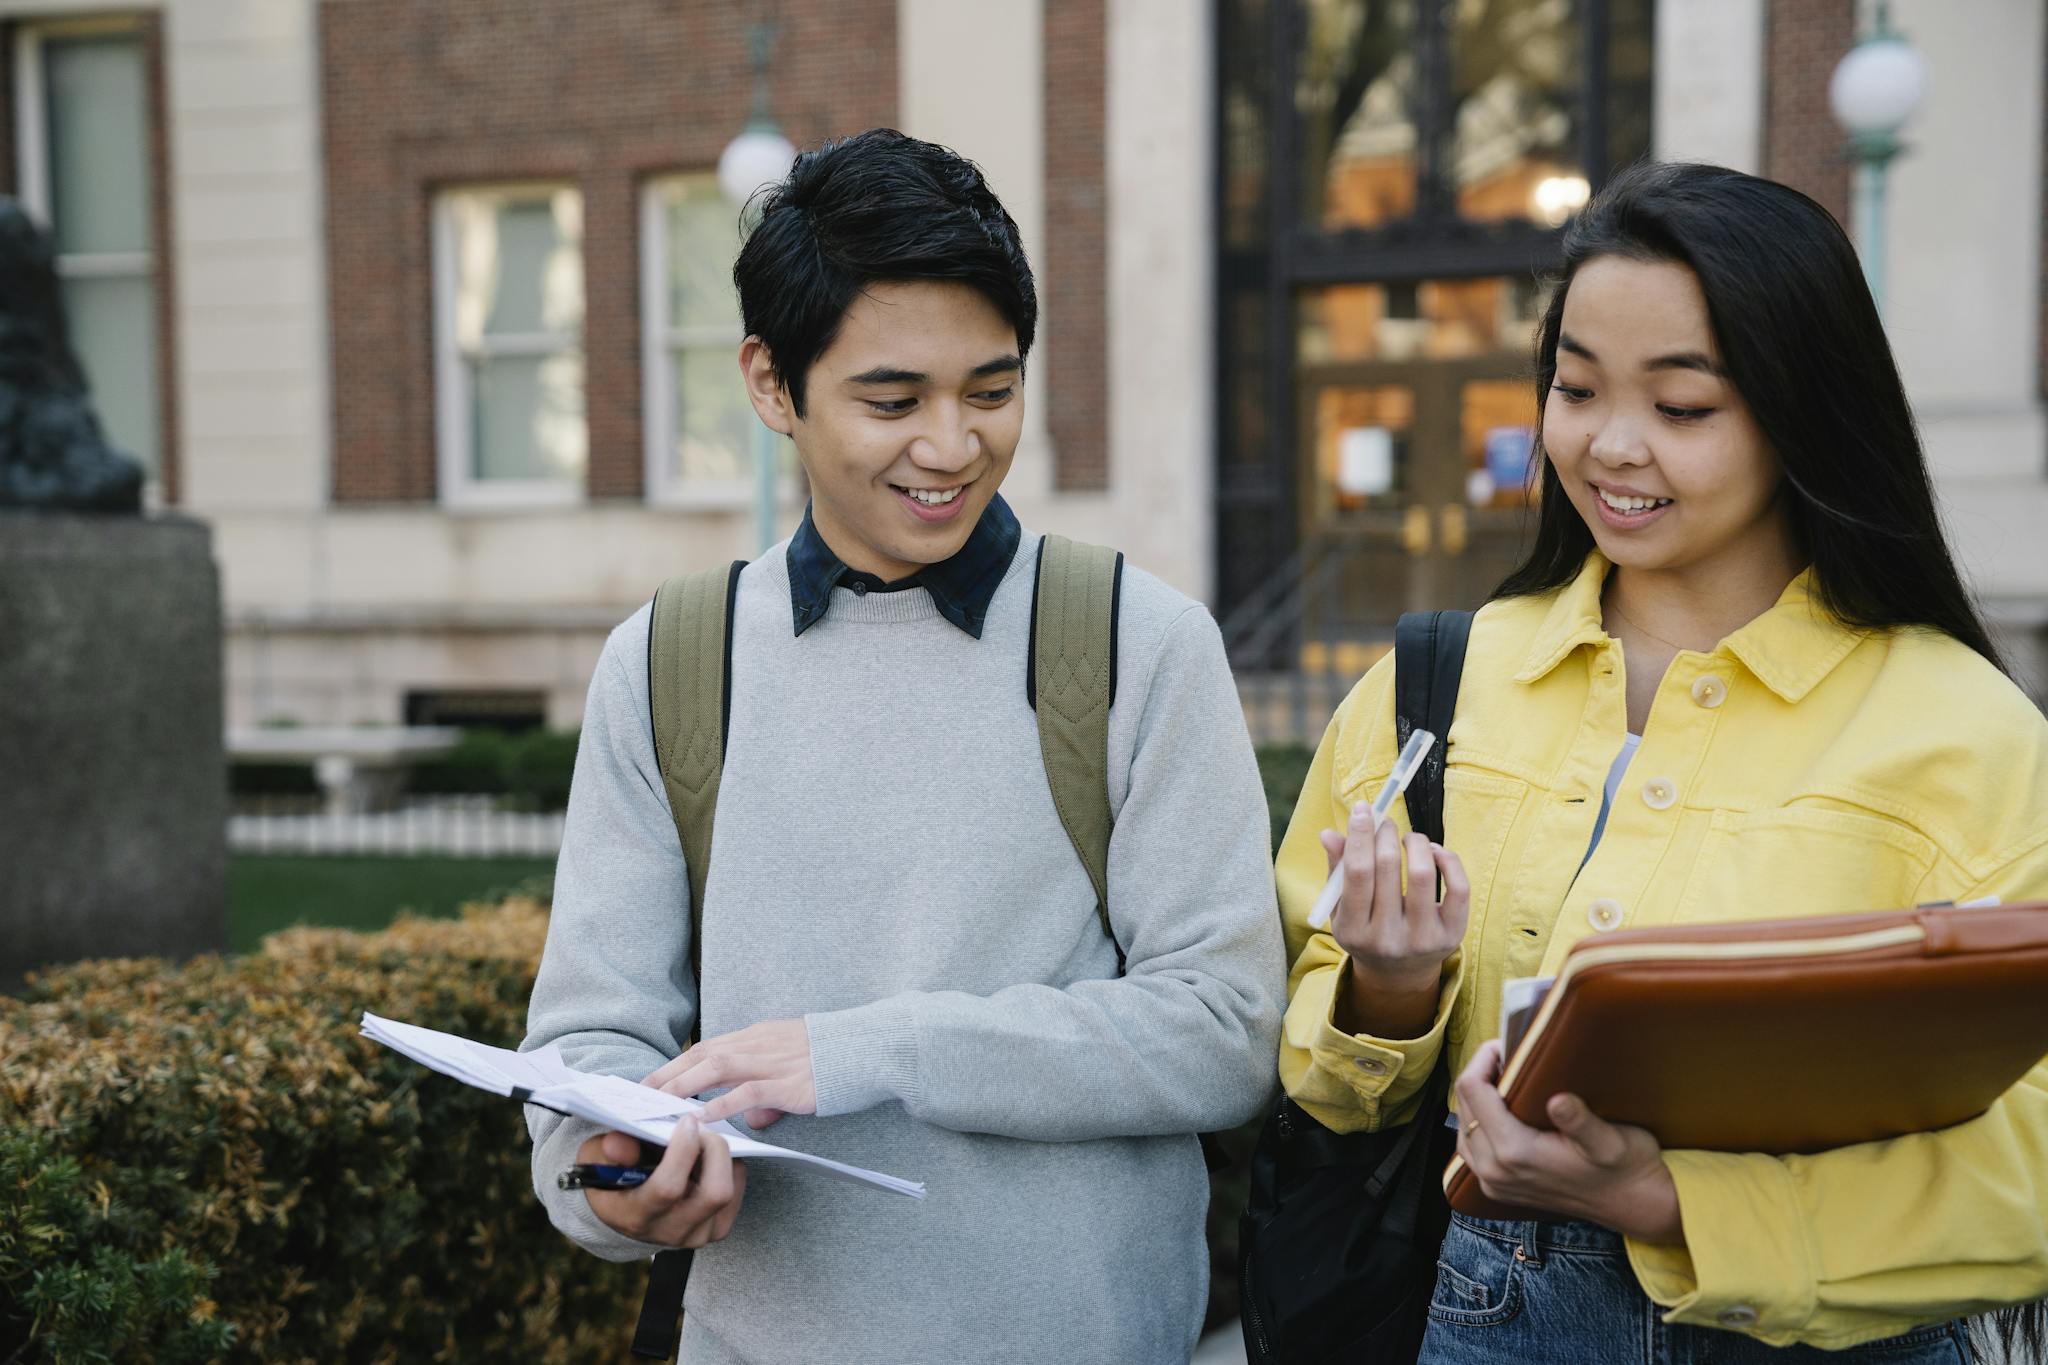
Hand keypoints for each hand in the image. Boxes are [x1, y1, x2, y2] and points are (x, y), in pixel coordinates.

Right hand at [579, 1124, 745, 1248]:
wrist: (622, 1212)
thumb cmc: (610, 1177)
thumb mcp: (595, 1160)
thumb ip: (607, 1151)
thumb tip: (619, 1143)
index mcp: (637, 1216)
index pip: (669, 1188)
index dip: (683, 1150)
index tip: (686, 1121)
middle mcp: (670, 1231)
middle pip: (715, 1193)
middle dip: (715, 1150)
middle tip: (703, 1126)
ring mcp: (697, 1234)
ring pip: (729, 1192)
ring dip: (722, 1156)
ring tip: (703, 1138)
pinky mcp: (716, 1229)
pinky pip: (737, 1191)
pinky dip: (730, 1166)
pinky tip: (709, 1155)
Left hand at [645, 1018, 816, 1127]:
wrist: (867, 1048)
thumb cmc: (833, 1060)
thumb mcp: (793, 1068)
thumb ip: (769, 1094)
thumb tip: (755, 1120)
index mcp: (758, 1036)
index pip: (707, 1046)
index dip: (677, 1063)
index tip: (652, 1080)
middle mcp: (759, 1044)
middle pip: (702, 1054)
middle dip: (669, 1074)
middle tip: (639, 1094)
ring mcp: (772, 1061)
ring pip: (716, 1067)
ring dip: (684, 1086)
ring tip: (658, 1105)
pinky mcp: (787, 1082)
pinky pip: (746, 1092)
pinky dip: (720, 1105)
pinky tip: (701, 1119)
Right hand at [1320, 803, 1467, 1035]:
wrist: (1399, 973)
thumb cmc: (1367, 930)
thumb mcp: (1343, 908)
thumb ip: (1337, 871)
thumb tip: (1329, 834)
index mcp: (1354, 932)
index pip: (1357, 873)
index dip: (1360, 835)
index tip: (1363, 809)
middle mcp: (1387, 939)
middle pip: (1386, 868)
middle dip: (1385, 833)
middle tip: (1385, 822)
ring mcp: (1422, 939)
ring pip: (1422, 873)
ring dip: (1415, 842)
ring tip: (1408, 837)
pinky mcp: (1452, 935)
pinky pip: (1457, 887)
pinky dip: (1447, 859)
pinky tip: (1434, 852)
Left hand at [1454, 1040, 1683, 1244]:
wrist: (1634, 1205)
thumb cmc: (1626, 1167)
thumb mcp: (1610, 1140)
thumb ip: (1580, 1121)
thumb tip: (1557, 1100)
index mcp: (1515, 1153)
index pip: (1473, 1090)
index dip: (1484, 1059)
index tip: (1507, 1045)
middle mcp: (1496, 1171)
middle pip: (1463, 1105)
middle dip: (1480, 1074)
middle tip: (1509, 1057)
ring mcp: (1494, 1183)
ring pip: (1463, 1125)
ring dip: (1476, 1099)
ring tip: (1503, 1078)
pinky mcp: (1498, 1188)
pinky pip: (1471, 1147)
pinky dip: (1479, 1122)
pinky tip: (1500, 1109)